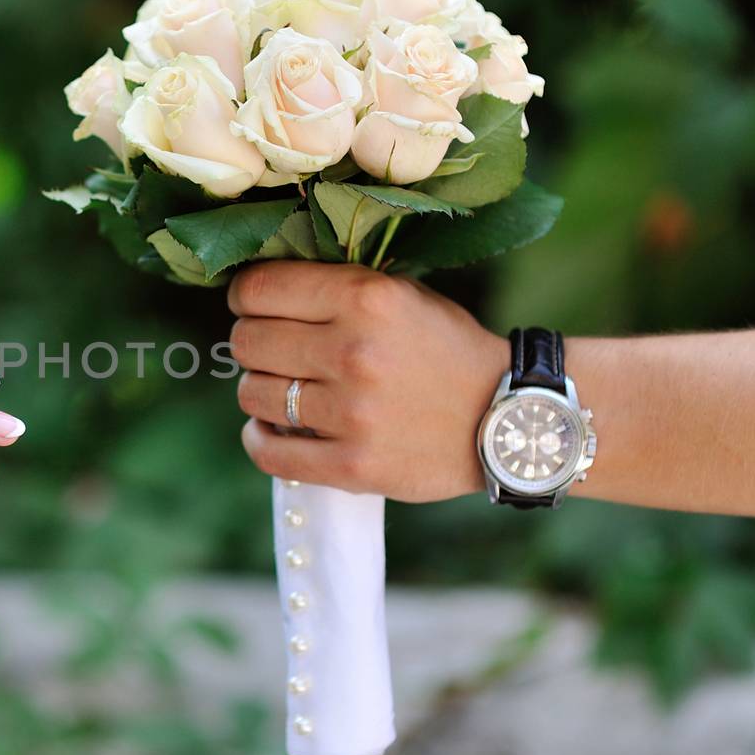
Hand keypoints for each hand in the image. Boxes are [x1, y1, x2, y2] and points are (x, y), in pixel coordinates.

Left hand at [227, 261, 505, 501]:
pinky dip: (259, 440)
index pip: (259, 290)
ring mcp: (353, 412)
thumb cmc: (447, 350)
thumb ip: (338, 289)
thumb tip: (259, 290)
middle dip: (251, 344)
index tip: (251, 306)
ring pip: (251, 394)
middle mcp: (354, 351)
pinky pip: (268, 453)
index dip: (244, 297)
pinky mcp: (353, 465)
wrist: (509, 419)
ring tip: (283, 391)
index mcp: (367, 298)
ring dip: (259, 391)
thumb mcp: (403, 296)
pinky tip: (270, 430)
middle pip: (246, 342)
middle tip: (272, 352)